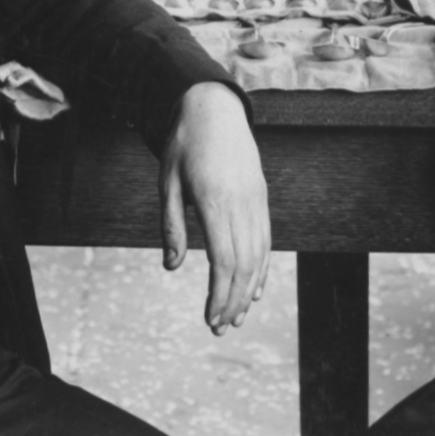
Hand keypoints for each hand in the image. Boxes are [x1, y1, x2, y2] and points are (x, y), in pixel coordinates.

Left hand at [161, 81, 269, 333]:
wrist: (214, 108)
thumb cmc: (184, 145)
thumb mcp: (167, 182)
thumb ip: (171, 225)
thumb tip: (171, 267)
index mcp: (215, 200)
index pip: (224, 260)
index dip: (219, 295)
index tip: (210, 319)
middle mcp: (242, 203)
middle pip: (245, 265)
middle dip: (234, 302)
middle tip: (220, 328)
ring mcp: (256, 200)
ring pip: (260, 255)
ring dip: (249, 290)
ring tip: (236, 317)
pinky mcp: (261, 197)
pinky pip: (267, 239)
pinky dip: (262, 268)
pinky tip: (254, 289)